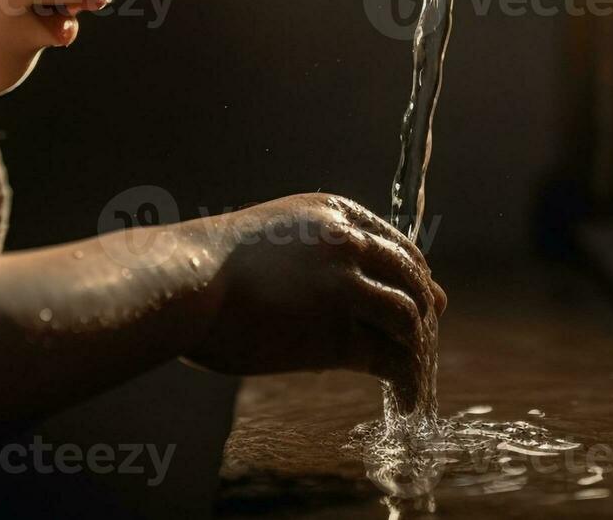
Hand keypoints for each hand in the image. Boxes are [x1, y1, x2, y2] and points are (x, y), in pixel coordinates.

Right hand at [182, 194, 447, 408]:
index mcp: (334, 214)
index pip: (397, 245)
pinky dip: (407, 380)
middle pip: (412, 279)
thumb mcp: (272, 239)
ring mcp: (349, 286)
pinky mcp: (340, 333)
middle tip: (425, 339)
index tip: (424, 298)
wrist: (186, 281)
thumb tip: (327, 293)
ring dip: (417, 349)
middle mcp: (351, 243)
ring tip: (412, 376)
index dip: (414, 276)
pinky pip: (392, 358)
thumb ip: (309, 257)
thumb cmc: (208, 267)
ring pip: (409, 317)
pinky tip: (406, 398)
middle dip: (426, 310)